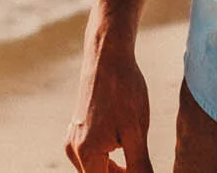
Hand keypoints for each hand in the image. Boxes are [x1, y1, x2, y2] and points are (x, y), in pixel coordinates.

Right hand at [66, 44, 153, 171]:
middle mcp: (74, 151)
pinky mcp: (77, 132)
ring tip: (140, 163)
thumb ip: (140, 167)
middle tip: (143, 166)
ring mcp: (73, 141)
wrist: (108, 56)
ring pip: (96, 171)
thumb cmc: (124, 90)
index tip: (140, 169)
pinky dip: (110, 162)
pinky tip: (128, 152)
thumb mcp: (137, 132)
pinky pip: (93, 158)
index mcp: (87, 154)